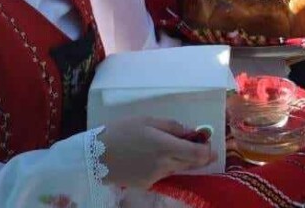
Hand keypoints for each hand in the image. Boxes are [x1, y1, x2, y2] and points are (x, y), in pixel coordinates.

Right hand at [101, 116, 215, 188]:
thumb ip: (172, 126)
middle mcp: (164, 165)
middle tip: (203, 146)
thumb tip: (191, 131)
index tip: (210, 144)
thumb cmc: (121, 131)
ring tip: (171, 147)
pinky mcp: (147, 184)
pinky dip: (165, 165)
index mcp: (166, 147)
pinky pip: (164, 174)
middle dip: (200, 155)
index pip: (197, 154)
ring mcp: (156, 177)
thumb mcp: (147, 120)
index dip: (208, 150)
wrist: (94, 156)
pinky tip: (153, 157)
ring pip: (178, 168)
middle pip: (191, 164)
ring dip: (181, 159)